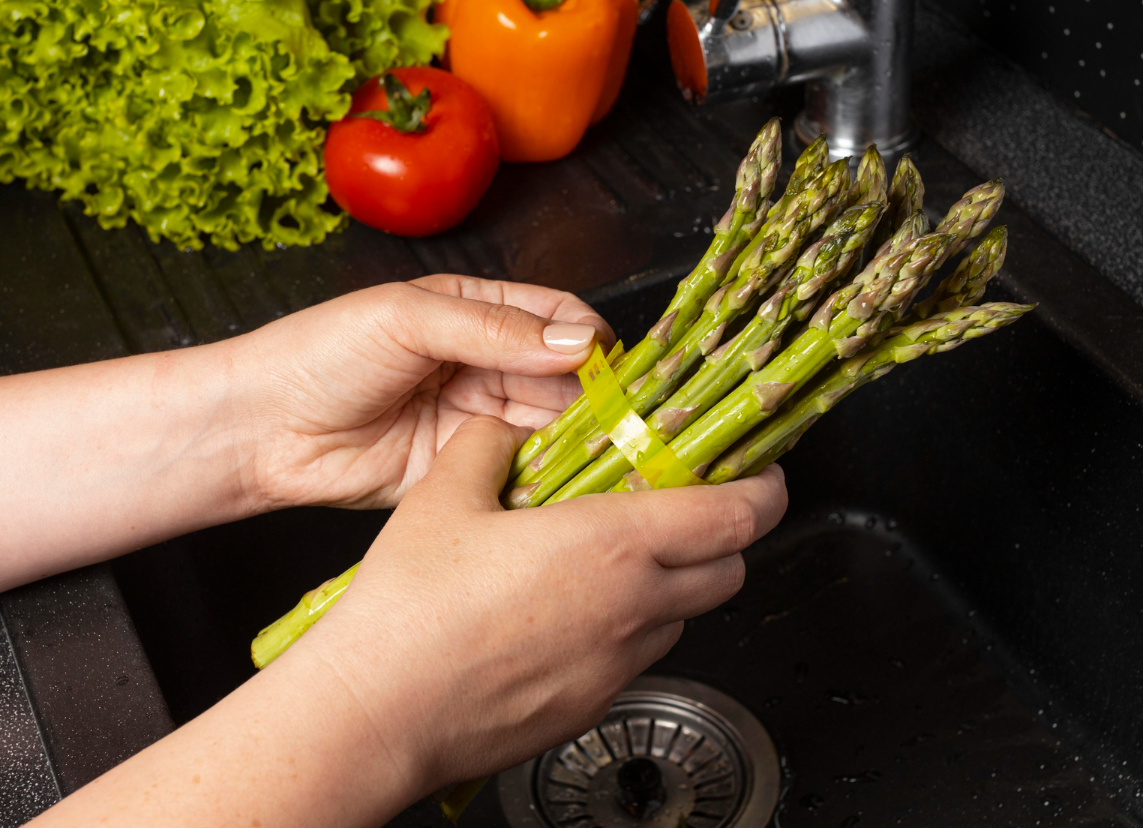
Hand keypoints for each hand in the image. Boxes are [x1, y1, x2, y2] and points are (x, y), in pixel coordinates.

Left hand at [226, 275, 612, 509]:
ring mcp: (476, 421)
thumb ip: (493, 329)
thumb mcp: (408, 320)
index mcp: (477, 312)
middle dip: (595, 400)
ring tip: (598, 456)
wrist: (260, 427)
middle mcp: (486, 365)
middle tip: (618, 425)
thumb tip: (578, 341)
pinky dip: (544, 480)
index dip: (592, 343)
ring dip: (576, 441)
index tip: (610, 370)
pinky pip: (519, 476)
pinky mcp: (462, 472)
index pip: (561, 320)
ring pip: (551, 429)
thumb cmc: (319, 354)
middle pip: (567, 379)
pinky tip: (559, 484)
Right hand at [298, 418, 790, 795]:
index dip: (764, 489)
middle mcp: (632, 609)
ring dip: (673, 585)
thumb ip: (488, 446)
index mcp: (614, 545)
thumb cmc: (410, 609)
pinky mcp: (590, 707)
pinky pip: (635, 659)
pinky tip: (568, 614)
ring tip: (617, 560)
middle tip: (689, 508)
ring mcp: (616, 666)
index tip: (761, 472)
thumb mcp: (444, 495)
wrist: (378, 712)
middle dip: (725, 536)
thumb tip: (505, 431)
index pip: (736, 516)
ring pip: (683, 618)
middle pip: (730, 571)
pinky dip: (627, 630)